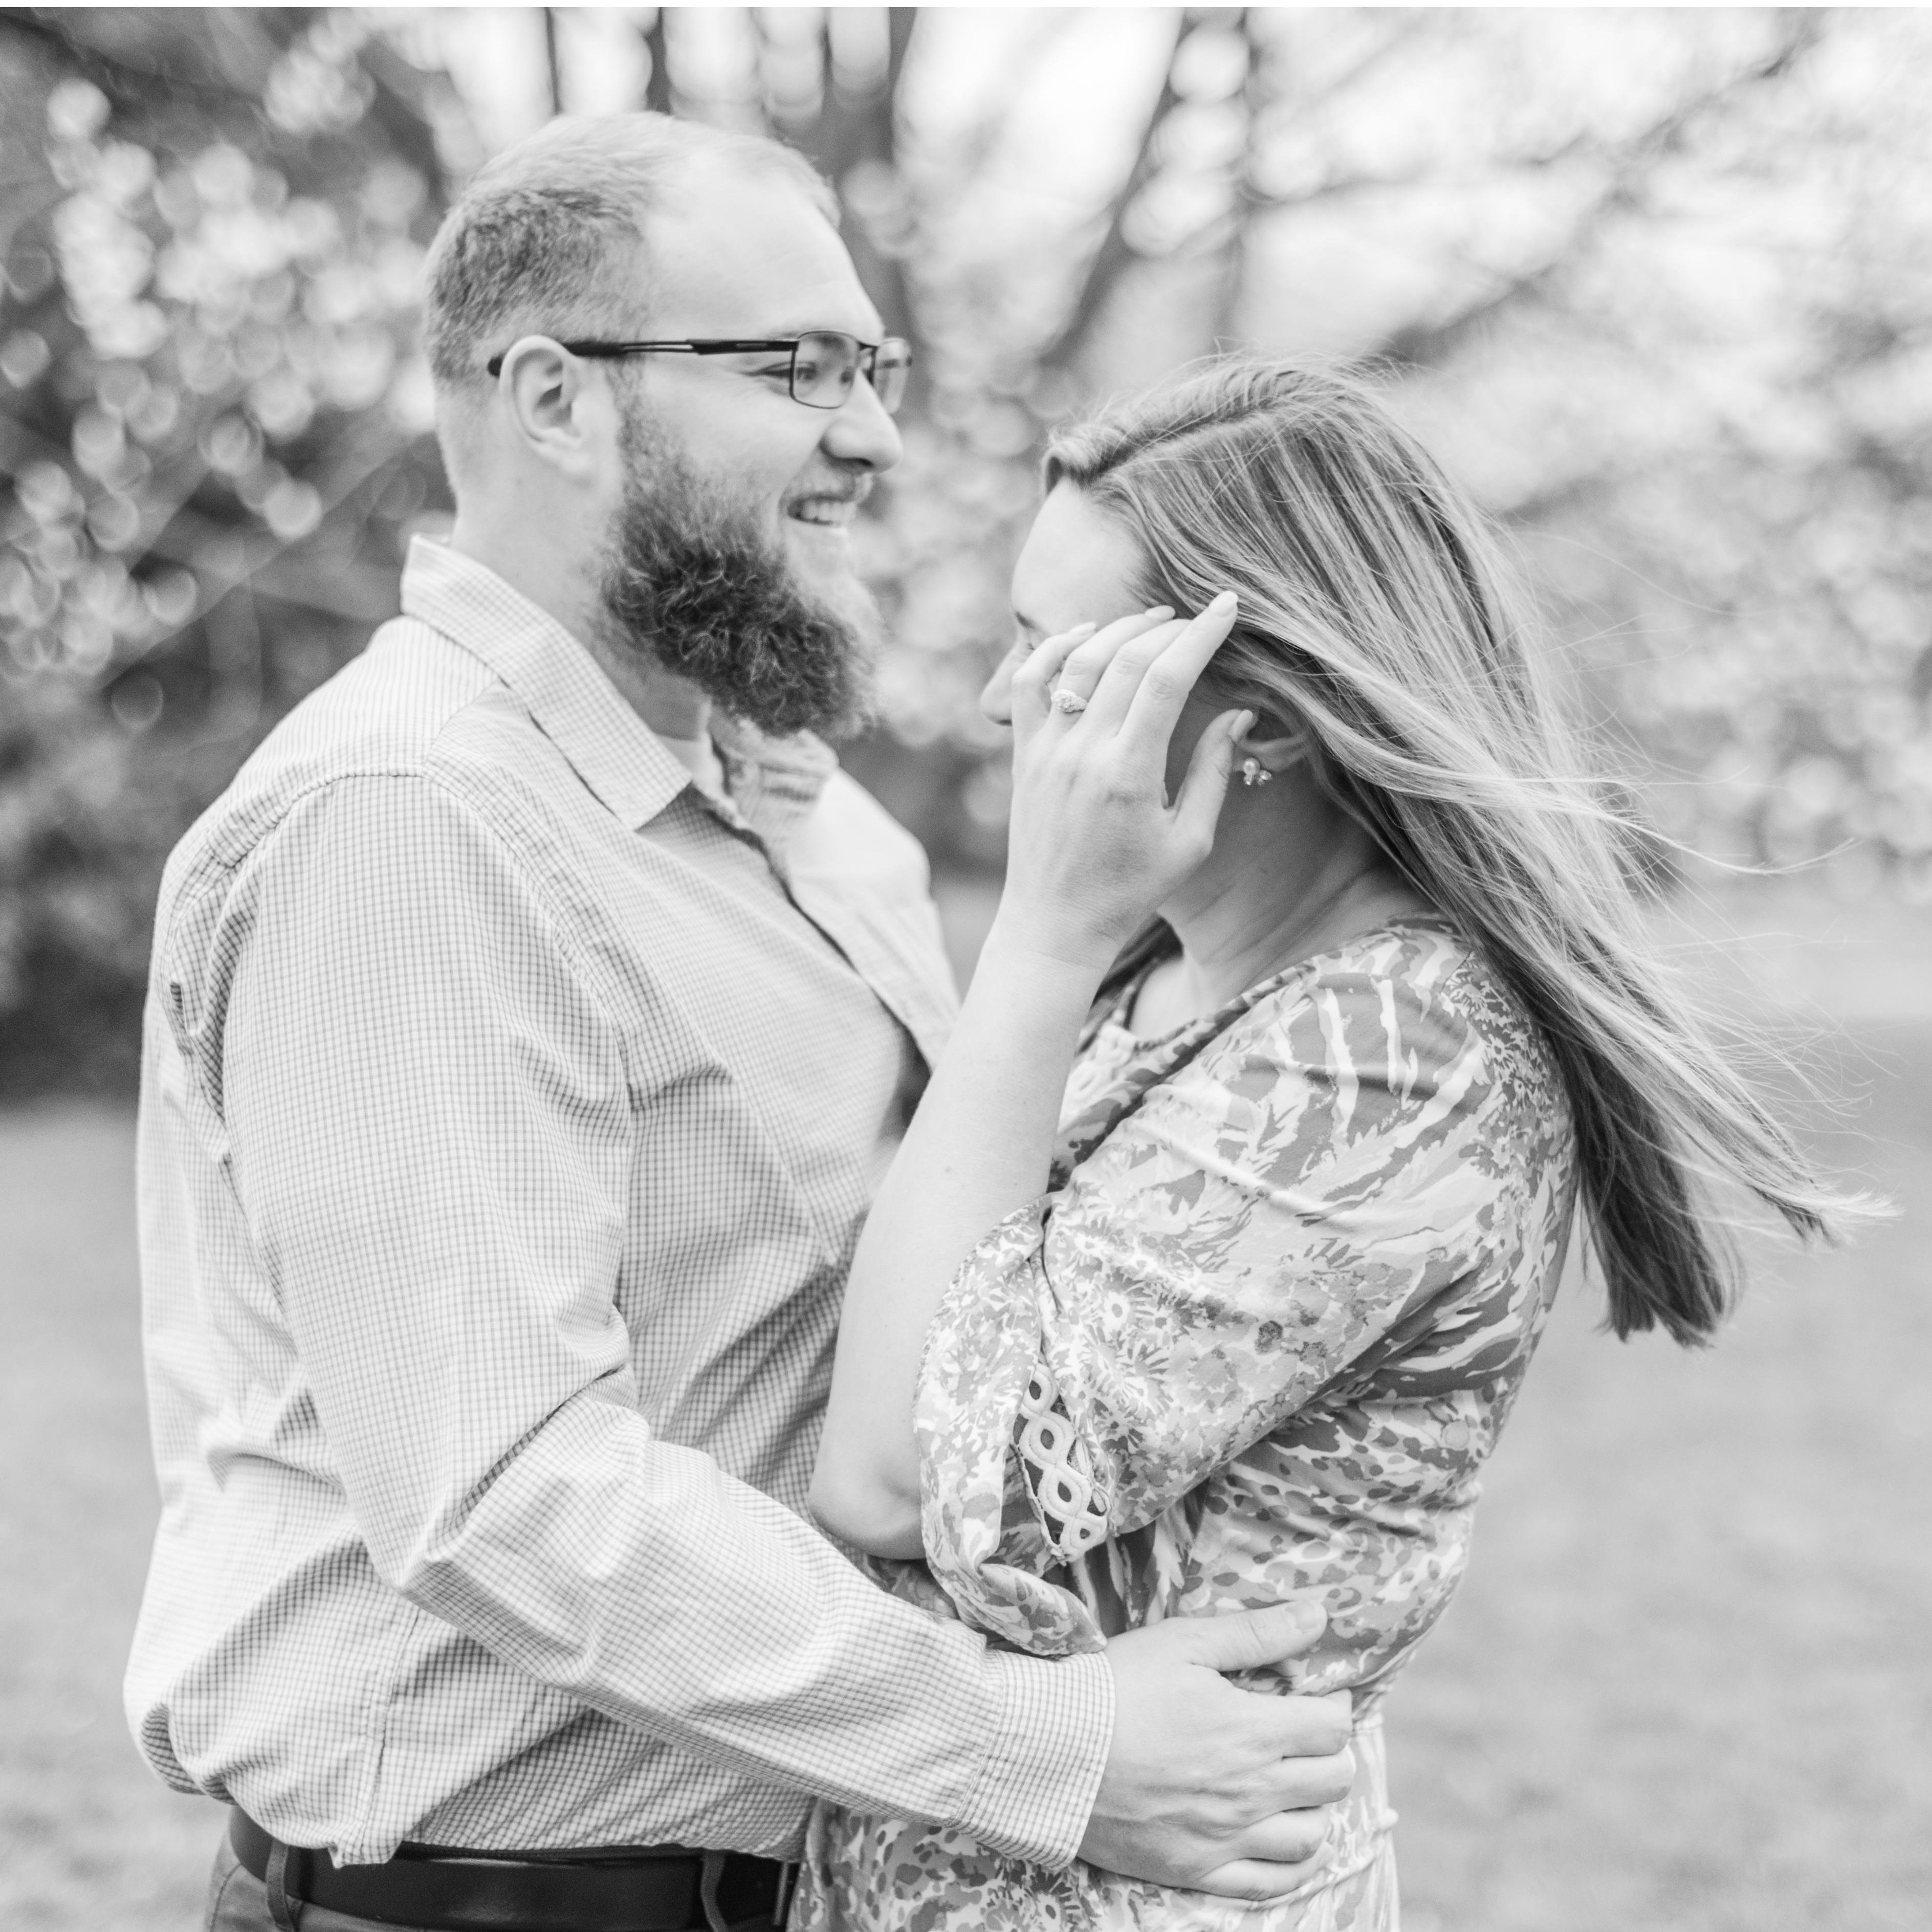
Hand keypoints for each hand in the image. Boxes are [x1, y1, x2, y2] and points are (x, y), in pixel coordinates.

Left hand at [995, 596, 1249, 973]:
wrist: (1054, 925)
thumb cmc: (1130, 891)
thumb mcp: (1190, 842)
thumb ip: (1214, 772)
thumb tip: (1238, 711)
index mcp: (1129, 776)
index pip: (1167, 679)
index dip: (1201, 634)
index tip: (1228, 606)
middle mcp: (1082, 755)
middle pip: (1126, 659)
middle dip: (1169, 626)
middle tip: (1197, 616)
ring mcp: (1046, 751)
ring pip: (1079, 660)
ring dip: (1119, 628)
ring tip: (1154, 619)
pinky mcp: (1023, 755)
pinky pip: (1030, 683)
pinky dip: (1055, 648)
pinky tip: (1086, 634)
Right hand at [1078, 1601, 1355, 1901]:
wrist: (1048, 1750)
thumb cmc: (1116, 1686)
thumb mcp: (1184, 1642)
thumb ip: (1257, 1633)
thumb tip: (1319, 1616)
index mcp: (1251, 1731)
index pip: (1332, 1727)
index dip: (1331, 1705)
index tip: (1312, 1697)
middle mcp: (1250, 1791)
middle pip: (1333, 1781)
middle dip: (1327, 1752)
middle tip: (1300, 1736)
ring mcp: (1225, 1838)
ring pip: (1312, 1837)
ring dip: (1314, 1808)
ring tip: (1291, 1786)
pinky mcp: (1197, 1870)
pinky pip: (1272, 1885)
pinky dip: (1292, 1865)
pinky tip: (1283, 1842)